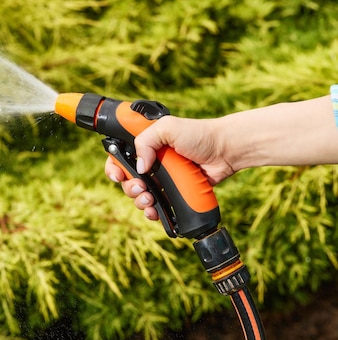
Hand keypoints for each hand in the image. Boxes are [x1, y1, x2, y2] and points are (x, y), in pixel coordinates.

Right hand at [104, 115, 235, 220]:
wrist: (225, 152)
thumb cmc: (199, 134)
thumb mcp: (167, 128)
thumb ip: (146, 141)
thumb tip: (139, 168)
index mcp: (145, 145)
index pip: (118, 157)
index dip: (113, 167)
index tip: (118, 175)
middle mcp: (150, 162)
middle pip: (126, 180)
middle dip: (129, 187)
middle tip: (141, 187)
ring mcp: (161, 179)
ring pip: (139, 196)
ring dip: (139, 201)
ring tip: (149, 200)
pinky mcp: (173, 193)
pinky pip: (156, 207)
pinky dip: (151, 212)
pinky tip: (154, 212)